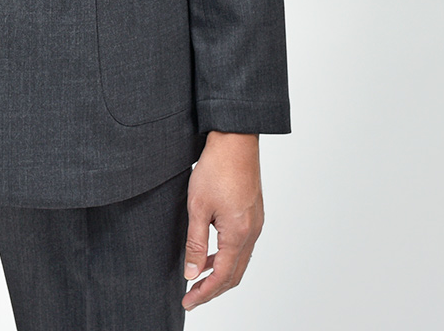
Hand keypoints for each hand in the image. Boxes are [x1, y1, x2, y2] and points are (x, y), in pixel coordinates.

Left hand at [181, 131, 262, 310]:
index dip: (204, 293)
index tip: (188, 302)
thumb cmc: (216, 169)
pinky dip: (227, 256)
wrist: (235, 141)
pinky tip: (211, 252)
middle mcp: (252, 233)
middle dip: (213, 289)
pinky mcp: (254, 214)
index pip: (222, 277)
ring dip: (220, 273)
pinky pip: (242, 246)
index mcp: (238, 234)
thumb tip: (191, 274)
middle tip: (192, 297)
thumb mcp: (197, 207)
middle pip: (235, 275)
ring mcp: (255, 223)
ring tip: (198, 277)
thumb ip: (195, 243)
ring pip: (240, 261)